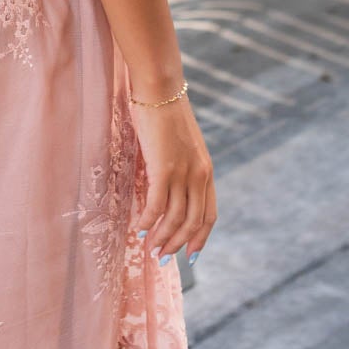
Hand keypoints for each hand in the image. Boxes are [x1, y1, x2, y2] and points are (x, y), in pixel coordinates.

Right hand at [132, 96, 215, 263]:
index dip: (200, 238)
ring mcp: (183, 172)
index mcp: (207, 170)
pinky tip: (139, 227)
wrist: (160, 89)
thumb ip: (181, 166)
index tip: (190, 256)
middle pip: (193, 222)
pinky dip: (148, 220)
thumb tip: (166, 187)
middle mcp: (199, 175)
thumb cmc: (165, 113)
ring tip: (149, 249)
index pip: (209, 215)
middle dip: (178, 244)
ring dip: (162, 237)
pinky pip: (156, 204)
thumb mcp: (181, 144)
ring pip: (175, 217)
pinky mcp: (163, 168)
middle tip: (161, 258)